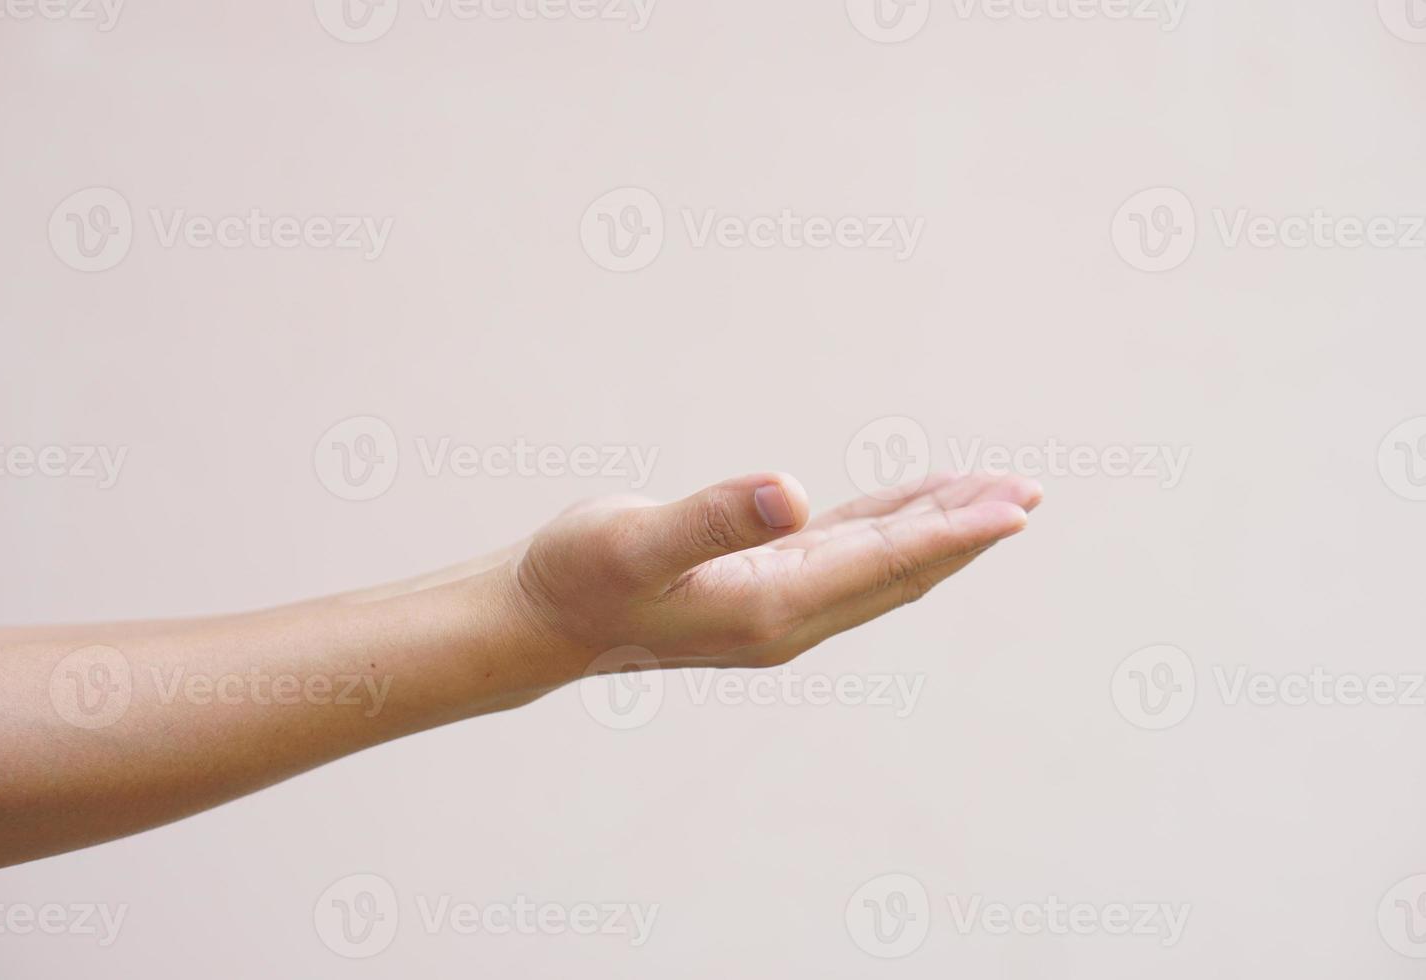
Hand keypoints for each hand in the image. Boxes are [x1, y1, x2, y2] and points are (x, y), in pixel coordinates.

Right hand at [498, 471, 1041, 683]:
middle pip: (899, 569)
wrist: (537, 622)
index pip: (886, 562)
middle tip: (1027, 492)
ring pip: (877, 564)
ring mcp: (775, 607)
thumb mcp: (636, 543)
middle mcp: (788, 616)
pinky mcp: (756, 589)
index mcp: (772, 607)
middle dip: (965, 531)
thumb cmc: (576, 578)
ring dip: (934, 530)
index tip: (1017, 506)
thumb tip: (791, 493)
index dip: (955, 532)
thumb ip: (713, 520)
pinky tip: (905, 508)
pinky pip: (842, 556)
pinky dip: (885, 528)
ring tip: (989, 498)